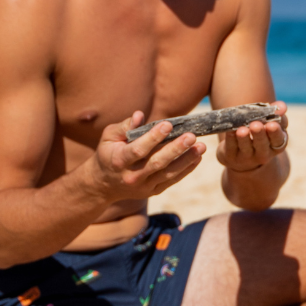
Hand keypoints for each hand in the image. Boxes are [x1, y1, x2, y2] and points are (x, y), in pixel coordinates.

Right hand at [88, 111, 205, 201]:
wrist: (104, 184)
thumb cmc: (108, 153)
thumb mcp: (108, 137)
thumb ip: (124, 126)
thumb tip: (139, 115)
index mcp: (119, 161)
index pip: (138, 149)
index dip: (153, 137)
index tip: (168, 124)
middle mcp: (132, 176)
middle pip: (157, 163)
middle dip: (175, 149)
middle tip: (191, 136)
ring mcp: (144, 186)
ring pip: (168, 173)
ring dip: (186, 160)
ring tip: (201, 147)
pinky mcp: (154, 191)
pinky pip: (173, 180)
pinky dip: (187, 169)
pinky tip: (197, 157)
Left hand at [216, 101, 288, 172]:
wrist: (243, 154)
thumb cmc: (262, 134)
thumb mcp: (272, 125)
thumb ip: (278, 115)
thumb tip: (282, 106)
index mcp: (276, 145)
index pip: (278, 140)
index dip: (275, 132)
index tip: (272, 124)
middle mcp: (263, 154)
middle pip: (262, 145)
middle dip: (259, 135)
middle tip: (256, 125)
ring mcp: (247, 157)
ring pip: (246, 147)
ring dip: (244, 138)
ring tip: (242, 130)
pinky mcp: (232, 157)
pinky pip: (231, 147)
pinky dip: (230, 138)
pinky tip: (230, 130)